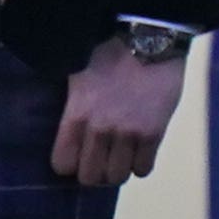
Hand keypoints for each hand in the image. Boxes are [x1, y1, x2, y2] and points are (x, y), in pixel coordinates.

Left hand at [53, 35, 187, 187]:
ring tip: (118, 156)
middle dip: (93, 172)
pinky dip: (140, 164)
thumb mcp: (77, 78)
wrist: (149, 42)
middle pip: (91, 177)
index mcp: (76, 115)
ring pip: (118, 177)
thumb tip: (67, 132)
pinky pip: (145, 168)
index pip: (63, 163)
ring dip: (117, 169)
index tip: (74, 157)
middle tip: (98, 160)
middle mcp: (100, 130)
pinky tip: (138, 151)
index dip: (67, 164)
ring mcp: (129, 134)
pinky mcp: (155, 133)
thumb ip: (73, 108)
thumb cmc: (107, 54)